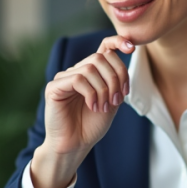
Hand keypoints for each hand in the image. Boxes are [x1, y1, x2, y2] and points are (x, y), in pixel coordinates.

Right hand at [31, 36, 134, 187]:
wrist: (74, 146)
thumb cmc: (91, 126)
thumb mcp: (111, 102)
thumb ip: (116, 83)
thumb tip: (122, 63)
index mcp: (91, 73)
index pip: (103, 48)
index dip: (117, 42)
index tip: (132, 48)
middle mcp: (76, 71)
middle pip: (100, 58)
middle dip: (115, 78)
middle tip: (117, 100)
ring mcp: (64, 78)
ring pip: (90, 68)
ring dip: (104, 89)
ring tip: (104, 107)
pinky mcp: (54, 87)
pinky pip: (78, 79)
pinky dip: (91, 93)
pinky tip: (93, 106)